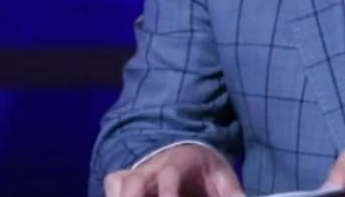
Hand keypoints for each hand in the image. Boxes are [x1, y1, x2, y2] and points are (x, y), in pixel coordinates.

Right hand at [104, 144, 245, 196]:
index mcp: (178, 161)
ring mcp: (137, 171)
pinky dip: (113, 194)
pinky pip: (112, 183)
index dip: (167, 192)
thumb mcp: (223, 177)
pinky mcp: (126, 178)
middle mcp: (153, 165)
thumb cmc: (205, 169)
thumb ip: (232, 192)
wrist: (188, 152)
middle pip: (134, 180)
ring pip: (118, 182)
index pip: (169, 175)